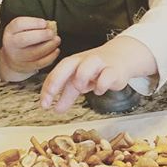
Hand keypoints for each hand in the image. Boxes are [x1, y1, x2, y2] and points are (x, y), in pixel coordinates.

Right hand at [0, 17, 59, 81]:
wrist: (13, 57)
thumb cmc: (23, 38)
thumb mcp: (24, 28)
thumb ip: (36, 25)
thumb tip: (51, 26)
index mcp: (11, 30)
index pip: (19, 24)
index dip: (33, 23)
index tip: (44, 23)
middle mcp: (11, 44)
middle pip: (24, 39)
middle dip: (41, 35)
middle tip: (51, 33)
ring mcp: (18, 57)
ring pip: (34, 53)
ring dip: (49, 46)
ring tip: (57, 40)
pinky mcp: (26, 66)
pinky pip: (40, 63)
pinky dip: (50, 56)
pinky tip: (56, 50)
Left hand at [40, 36, 156, 112]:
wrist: (122, 57)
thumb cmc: (97, 70)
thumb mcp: (80, 80)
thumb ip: (68, 94)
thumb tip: (55, 109)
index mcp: (73, 62)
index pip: (56, 72)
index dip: (48, 88)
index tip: (43, 104)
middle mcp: (84, 60)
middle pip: (66, 66)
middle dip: (56, 83)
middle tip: (49, 101)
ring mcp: (99, 64)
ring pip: (84, 70)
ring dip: (80, 82)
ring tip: (84, 89)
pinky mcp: (113, 71)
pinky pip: (104, 79)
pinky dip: (100, 87)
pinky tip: (99, 90)